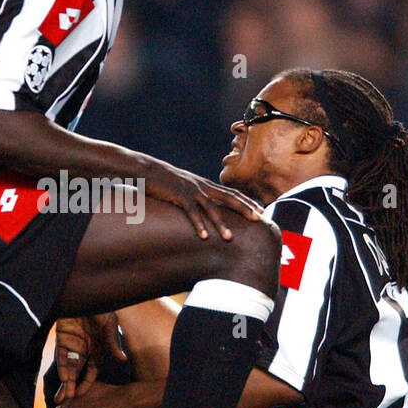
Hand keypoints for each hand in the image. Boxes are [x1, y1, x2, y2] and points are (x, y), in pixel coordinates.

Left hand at [54, 313, 125, 399]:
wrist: (84, 293)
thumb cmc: (101, 307)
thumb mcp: (109, 324)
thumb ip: (112, 342)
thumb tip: (122, 359)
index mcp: (98, 350)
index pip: (92, 372)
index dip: (87, 384)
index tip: (83, 396)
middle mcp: (85, 351)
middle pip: (78, 373)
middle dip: (73, 388)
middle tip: (68, 403)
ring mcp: (73, 346)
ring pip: (68, 368)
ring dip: (66, 381)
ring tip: (63, 396)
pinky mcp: (62, 339)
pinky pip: (61, 356)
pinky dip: (62, 367)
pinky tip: (63, 378)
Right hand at [147, 162, 262, 240]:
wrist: (147, 169)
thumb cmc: (165, 181)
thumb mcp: (185, 186)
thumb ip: (197, 195)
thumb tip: (206, 207)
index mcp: (205, 185)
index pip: (232, 192)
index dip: (247, 201)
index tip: (261, 210)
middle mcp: (202, 187)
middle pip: (228, 198)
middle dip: (244, 209)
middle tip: (258, 219)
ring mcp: (191, 191)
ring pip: (210, 208)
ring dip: (221, 223)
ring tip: (229, 237)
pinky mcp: (178, 196)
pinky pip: (190, 212)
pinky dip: (198, 224)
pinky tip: (203, 236)